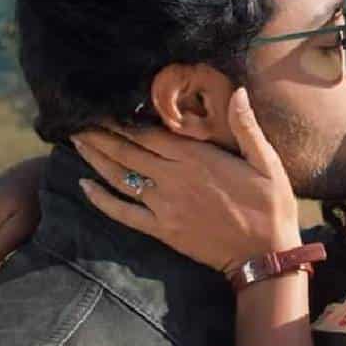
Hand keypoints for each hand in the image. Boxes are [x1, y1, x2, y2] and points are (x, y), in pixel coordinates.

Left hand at [73, 89, 301, 272]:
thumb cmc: (270, 205)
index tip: (102, 107)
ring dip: (95, 159)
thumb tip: (236, 92)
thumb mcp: (267, 161)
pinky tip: (84, 186)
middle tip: (75, 120)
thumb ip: (246, 127)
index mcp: (196, 158)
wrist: (264, 253)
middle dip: (99, 135)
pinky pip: (123, 213)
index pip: (148, 133)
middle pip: (126, 151)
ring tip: (76, 142)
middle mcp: (173, 178)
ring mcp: (164, 205)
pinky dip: (101, 200)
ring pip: (120, 177)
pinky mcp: (162, 229)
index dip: (122, 120)